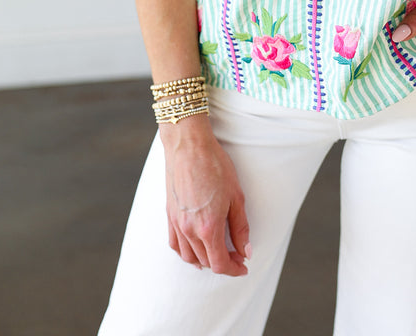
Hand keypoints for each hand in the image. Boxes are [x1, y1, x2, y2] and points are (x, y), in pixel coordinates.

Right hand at [161, 117, 250, 276]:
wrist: (189, 146)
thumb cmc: (215, 166)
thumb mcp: (236, 197)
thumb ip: (241, 228)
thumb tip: (246, 251)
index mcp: (208, 228)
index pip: (219, 263)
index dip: (234, 269)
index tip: (244, 266)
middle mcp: (189, 231)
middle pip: (205, 261)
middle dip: (223, 263)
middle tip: (238, 254)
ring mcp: (176, 224)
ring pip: (189, 257)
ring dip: (204, 260)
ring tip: (218, 252)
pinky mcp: (169, 215)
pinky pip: (175, 244)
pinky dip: (186, 252)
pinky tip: (195, 246)